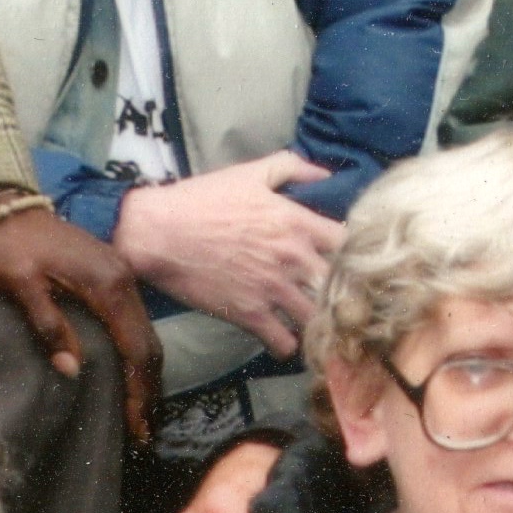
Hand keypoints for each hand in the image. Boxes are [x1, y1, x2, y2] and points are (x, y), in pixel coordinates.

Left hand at [0, 200, 163, 443]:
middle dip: (148, 390)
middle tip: (143, 432)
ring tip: (139, 413)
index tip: (136, 426)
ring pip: (145, 334)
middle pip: (148, 344)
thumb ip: (46, 324)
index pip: (134, 348)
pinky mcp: (110, 275)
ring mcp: (119, 275)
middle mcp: (122, 279)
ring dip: (145, 375)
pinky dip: (136, 354)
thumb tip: (72, 369)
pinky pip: (134, 322)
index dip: (138, 390)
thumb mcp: (17, 284)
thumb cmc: (3, 245)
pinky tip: (128, 375)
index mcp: (105, 284)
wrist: (1, 205)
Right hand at [106, 154, 343, 351]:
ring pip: (318, 318)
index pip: (350, 242)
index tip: (346, 258)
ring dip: (319, 321)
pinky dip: (288, 344)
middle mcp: (293, 258)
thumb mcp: (250, 172)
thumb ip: (292, 168)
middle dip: (343, 291)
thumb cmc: (202, 199)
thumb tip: (325, 174)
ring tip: (316, 323)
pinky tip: (284, 337)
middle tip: (337, 296)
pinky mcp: (249, 314)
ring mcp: (273, 289)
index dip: (353, 252)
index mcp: (297, 222)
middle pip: (342, 285)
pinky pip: (284, 342)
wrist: (158, 232)